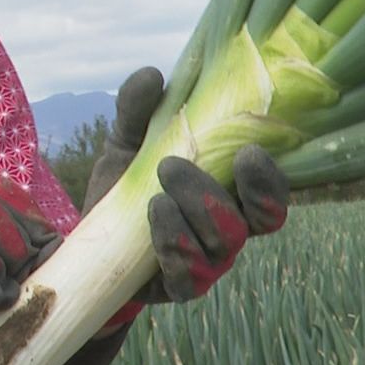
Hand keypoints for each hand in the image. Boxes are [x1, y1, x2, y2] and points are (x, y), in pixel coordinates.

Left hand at [86, 68, 289, 329]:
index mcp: (234, 190)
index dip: (270, 178)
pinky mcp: (181, 288)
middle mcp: (232, 228)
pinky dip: (173, 249)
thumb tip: (153, 76)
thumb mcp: (127, 139)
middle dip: (216, 192)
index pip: (274, 192)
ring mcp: (210, 262)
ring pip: (223, 248)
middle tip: (170, 165)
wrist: (90, 238)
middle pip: (256, 221)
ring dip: (190, 216)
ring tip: (154, 196)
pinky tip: (151, 221)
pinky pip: (190, 279)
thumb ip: (139, 109)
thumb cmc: (126, 181)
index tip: (247, 152)